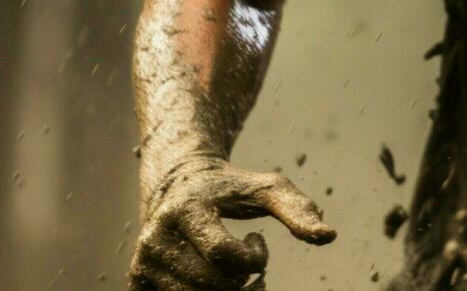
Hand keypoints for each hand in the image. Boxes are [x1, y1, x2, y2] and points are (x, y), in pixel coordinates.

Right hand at [129, 155, 335, 289]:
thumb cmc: (231, 189)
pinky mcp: (138, 282)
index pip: (222, 253)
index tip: (259, 241)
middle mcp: (156, 237)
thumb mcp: (267, 189)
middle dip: (243, 281)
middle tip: (253, 266)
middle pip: (211, 284)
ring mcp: (143, 262)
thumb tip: (329, 236)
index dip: (252, 258)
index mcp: (184, 209)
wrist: (178, 186)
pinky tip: (220, 286)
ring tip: (238, 278)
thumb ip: (296, 210)